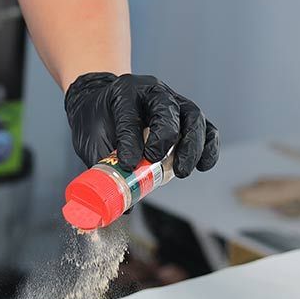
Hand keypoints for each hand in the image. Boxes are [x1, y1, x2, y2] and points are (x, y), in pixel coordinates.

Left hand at [63, 72, 219, 176]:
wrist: (102, 105)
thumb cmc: (97, 122)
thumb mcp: (91, 140)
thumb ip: (104, 168)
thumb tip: (124, 206)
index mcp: (124, 92)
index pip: (130, 115)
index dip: (130, 141)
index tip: (128, 164)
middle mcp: (153, 92)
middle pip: (169, 109)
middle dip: (166, 139)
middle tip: (157, 163)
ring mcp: (174, 101)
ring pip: (193, 117)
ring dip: (192, 146)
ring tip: (182, 171)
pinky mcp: (188, 117)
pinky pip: (206, 128)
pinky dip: (208, 147)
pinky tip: (202, 165)